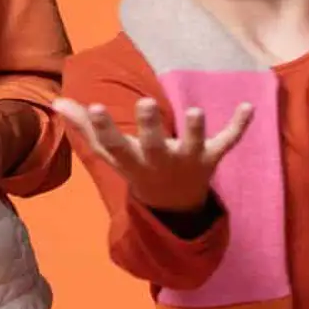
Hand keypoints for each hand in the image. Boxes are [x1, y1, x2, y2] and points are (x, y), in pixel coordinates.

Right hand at [52, 96, 252, 214]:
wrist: (174, 207)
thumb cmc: (137, 168)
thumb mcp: (110, 154)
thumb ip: (86, 128)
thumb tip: (57, 101)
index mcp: (133, 160)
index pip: (114, 145)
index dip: (103, 127)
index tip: (94, 105)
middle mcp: (160, 162)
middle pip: (154, 146)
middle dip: (150, 128)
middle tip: (145, 103)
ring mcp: (188, 161)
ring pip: (194, 146)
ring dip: (197, 131)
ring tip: (197, 111)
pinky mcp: (212, 158)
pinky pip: (228, 142)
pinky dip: (240, 127)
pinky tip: (250, 107)